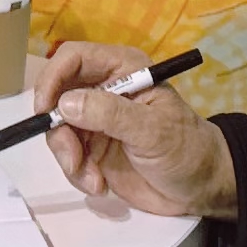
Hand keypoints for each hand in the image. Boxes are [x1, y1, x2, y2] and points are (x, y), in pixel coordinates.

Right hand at [31, 40, 239, 220]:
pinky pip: (69, 157)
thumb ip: (111, 114)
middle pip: (58, 97)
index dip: (53, 78)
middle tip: (73, 159)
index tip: (46, 110)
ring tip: (93, 180)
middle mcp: (104, 90)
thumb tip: (66, 103)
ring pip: (59, 131)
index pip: (74, 58)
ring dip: (69, 159)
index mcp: (122, 70)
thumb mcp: (152, 131)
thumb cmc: (186, 149)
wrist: (200, 188)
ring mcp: (97, 122)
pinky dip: (77, 174)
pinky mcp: (94, 150)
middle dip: (58, 131)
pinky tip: (99, 185)